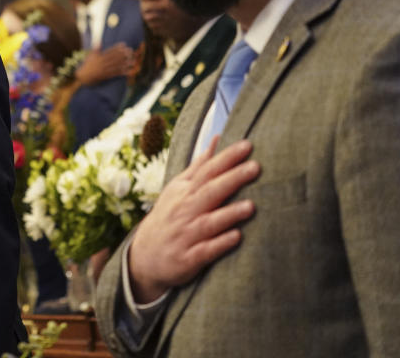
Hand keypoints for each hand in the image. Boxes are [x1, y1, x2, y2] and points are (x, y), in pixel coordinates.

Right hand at [75, 43, 135, 85]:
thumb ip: (96, 49)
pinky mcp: (106, 76)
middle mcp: (103, 63)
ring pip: (116, 66)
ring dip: (125, 63)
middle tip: (130, 51)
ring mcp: (105, 70)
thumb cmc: (87, 65)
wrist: (84, 76)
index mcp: (100, 57)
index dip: (117, 48)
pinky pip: (115, 74)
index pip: (110, 51)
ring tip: (132, 61)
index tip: (124, 45)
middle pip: (115, 58)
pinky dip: (122, 72)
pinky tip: (128, 71)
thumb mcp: (90, 56)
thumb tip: (99, 42)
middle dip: (123, 54)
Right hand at [127, 138, 259, 303]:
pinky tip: (236, 237)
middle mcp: (185, 210)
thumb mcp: (177, 189)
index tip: (247, 145)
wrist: (143, 257)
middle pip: (210, 192)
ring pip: (209, 222)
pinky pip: (206, 250)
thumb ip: (199, 166)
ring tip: (251, 206)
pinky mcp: (189, 259)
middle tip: (255, 167)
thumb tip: (217, 139)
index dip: (226, 158)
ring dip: (229, 214)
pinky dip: (220, 244)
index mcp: (184, 191)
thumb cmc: (168, 217)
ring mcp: (186, 235)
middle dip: (232, 179)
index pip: (207, 171)